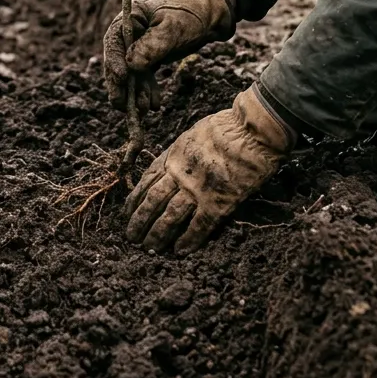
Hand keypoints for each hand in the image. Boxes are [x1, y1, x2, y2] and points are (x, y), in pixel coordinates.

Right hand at [102, 0, 235, 111]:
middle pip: (118, 62)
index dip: (114, 61)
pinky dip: (147, 91)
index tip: (122, 78)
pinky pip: (144, 78)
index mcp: (128, 18)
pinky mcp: (149, 58)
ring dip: (135, 93)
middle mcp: (129, 34)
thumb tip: (130, 65)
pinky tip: (154, 105)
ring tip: (144, 109)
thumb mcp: (172, 27)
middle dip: (121, 85)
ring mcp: (138, 47)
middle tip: (124, 105)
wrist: (209, 13)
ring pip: (130, 74)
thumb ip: (152, 45)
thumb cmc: (190, 12)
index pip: (114, 42)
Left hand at [124, 86, 291, 253]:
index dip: (135, 200)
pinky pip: (199, 226)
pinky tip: (179, 251)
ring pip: (170, 217)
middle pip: (153, 202)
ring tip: (149, 248)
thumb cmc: (225, 127)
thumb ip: (180, 153)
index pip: (146, 182)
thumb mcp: (192, 135)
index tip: (127, 213)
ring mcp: (197, 190)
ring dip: (157, 234)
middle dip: (139, 221)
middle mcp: (179, 175)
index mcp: (172, 157)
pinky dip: (189, 240)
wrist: (249, 130)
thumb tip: (172, 165)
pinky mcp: (218, 202)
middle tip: (131, 237)